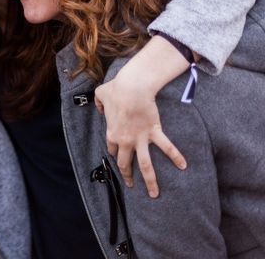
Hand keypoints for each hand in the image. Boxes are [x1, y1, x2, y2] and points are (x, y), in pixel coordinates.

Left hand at [95, 35, 188, 197]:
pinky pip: (167, 147)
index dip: (116, 154)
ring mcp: (140, 139)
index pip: (113, 149)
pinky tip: (183, 166)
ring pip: (145, 165)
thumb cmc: (116, 90)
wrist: (132, 88)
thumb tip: (100, 106)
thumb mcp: (100, 95)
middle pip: (125, 163)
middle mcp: (125, 141)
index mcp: (112, 133)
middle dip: (128, 176)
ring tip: (154, 193)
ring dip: (150, 181)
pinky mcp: (154, 132)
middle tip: (131, 186)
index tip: (119, 157)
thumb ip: (99, 103)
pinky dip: (176, 156)